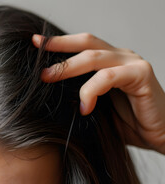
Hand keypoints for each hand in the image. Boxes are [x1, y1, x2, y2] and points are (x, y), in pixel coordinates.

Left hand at [32, 33, 164, 153]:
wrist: (161, 136)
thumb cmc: (128, 123)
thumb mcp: (97, 107)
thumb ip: (80, 96)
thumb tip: (49, 95)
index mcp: (110, 61)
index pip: (81, 45)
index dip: (58, 43)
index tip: (35, 43)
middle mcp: (120, 57)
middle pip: (85, 43)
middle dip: (58, 48)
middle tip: (35, 60)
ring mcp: (132, 63)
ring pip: (94, 57)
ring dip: (67, 68)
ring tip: (47, 79)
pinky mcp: (141, 74)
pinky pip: (108, 77)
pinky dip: (91, 91)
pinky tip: (85, 107)